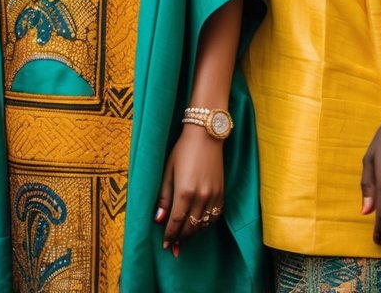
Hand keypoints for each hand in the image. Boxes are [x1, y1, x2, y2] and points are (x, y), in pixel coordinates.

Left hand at [155, 125, 223, 252]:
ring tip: (184, 237)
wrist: (206, 135)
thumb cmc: (182, 150)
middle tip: (173, 245)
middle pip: (190, 227)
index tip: (165, 245)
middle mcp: (201, 197)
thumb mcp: (168, 170)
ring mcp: (213, 196)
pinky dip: (206, 224)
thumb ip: (164, 197)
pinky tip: (199, 224)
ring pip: (203, 224)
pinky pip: (214, 216)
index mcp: (185, 191)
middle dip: (180, 238)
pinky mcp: (222, 193)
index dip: (170, 236)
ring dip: (193, 233)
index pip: (176, 222)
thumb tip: (159, 220)